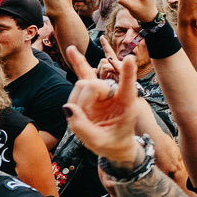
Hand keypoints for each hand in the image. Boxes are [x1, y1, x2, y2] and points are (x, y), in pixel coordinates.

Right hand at [63, 48, 141, 166]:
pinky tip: (71, 50)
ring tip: (84, 116)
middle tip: (85, 119)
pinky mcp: (93, 92)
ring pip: (83, 83)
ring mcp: (103, 92)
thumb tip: (67, 108)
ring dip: (78, 100)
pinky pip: (83, 74)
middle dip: (84, 101)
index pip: (127, 86)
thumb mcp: (98, 143)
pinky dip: (77, 63)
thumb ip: (82, 128)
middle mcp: (115, 94)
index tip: (130, 58)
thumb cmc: (113, 144)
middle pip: (93, 85)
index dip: (127, 73)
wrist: (116, 145)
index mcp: (126, 105)